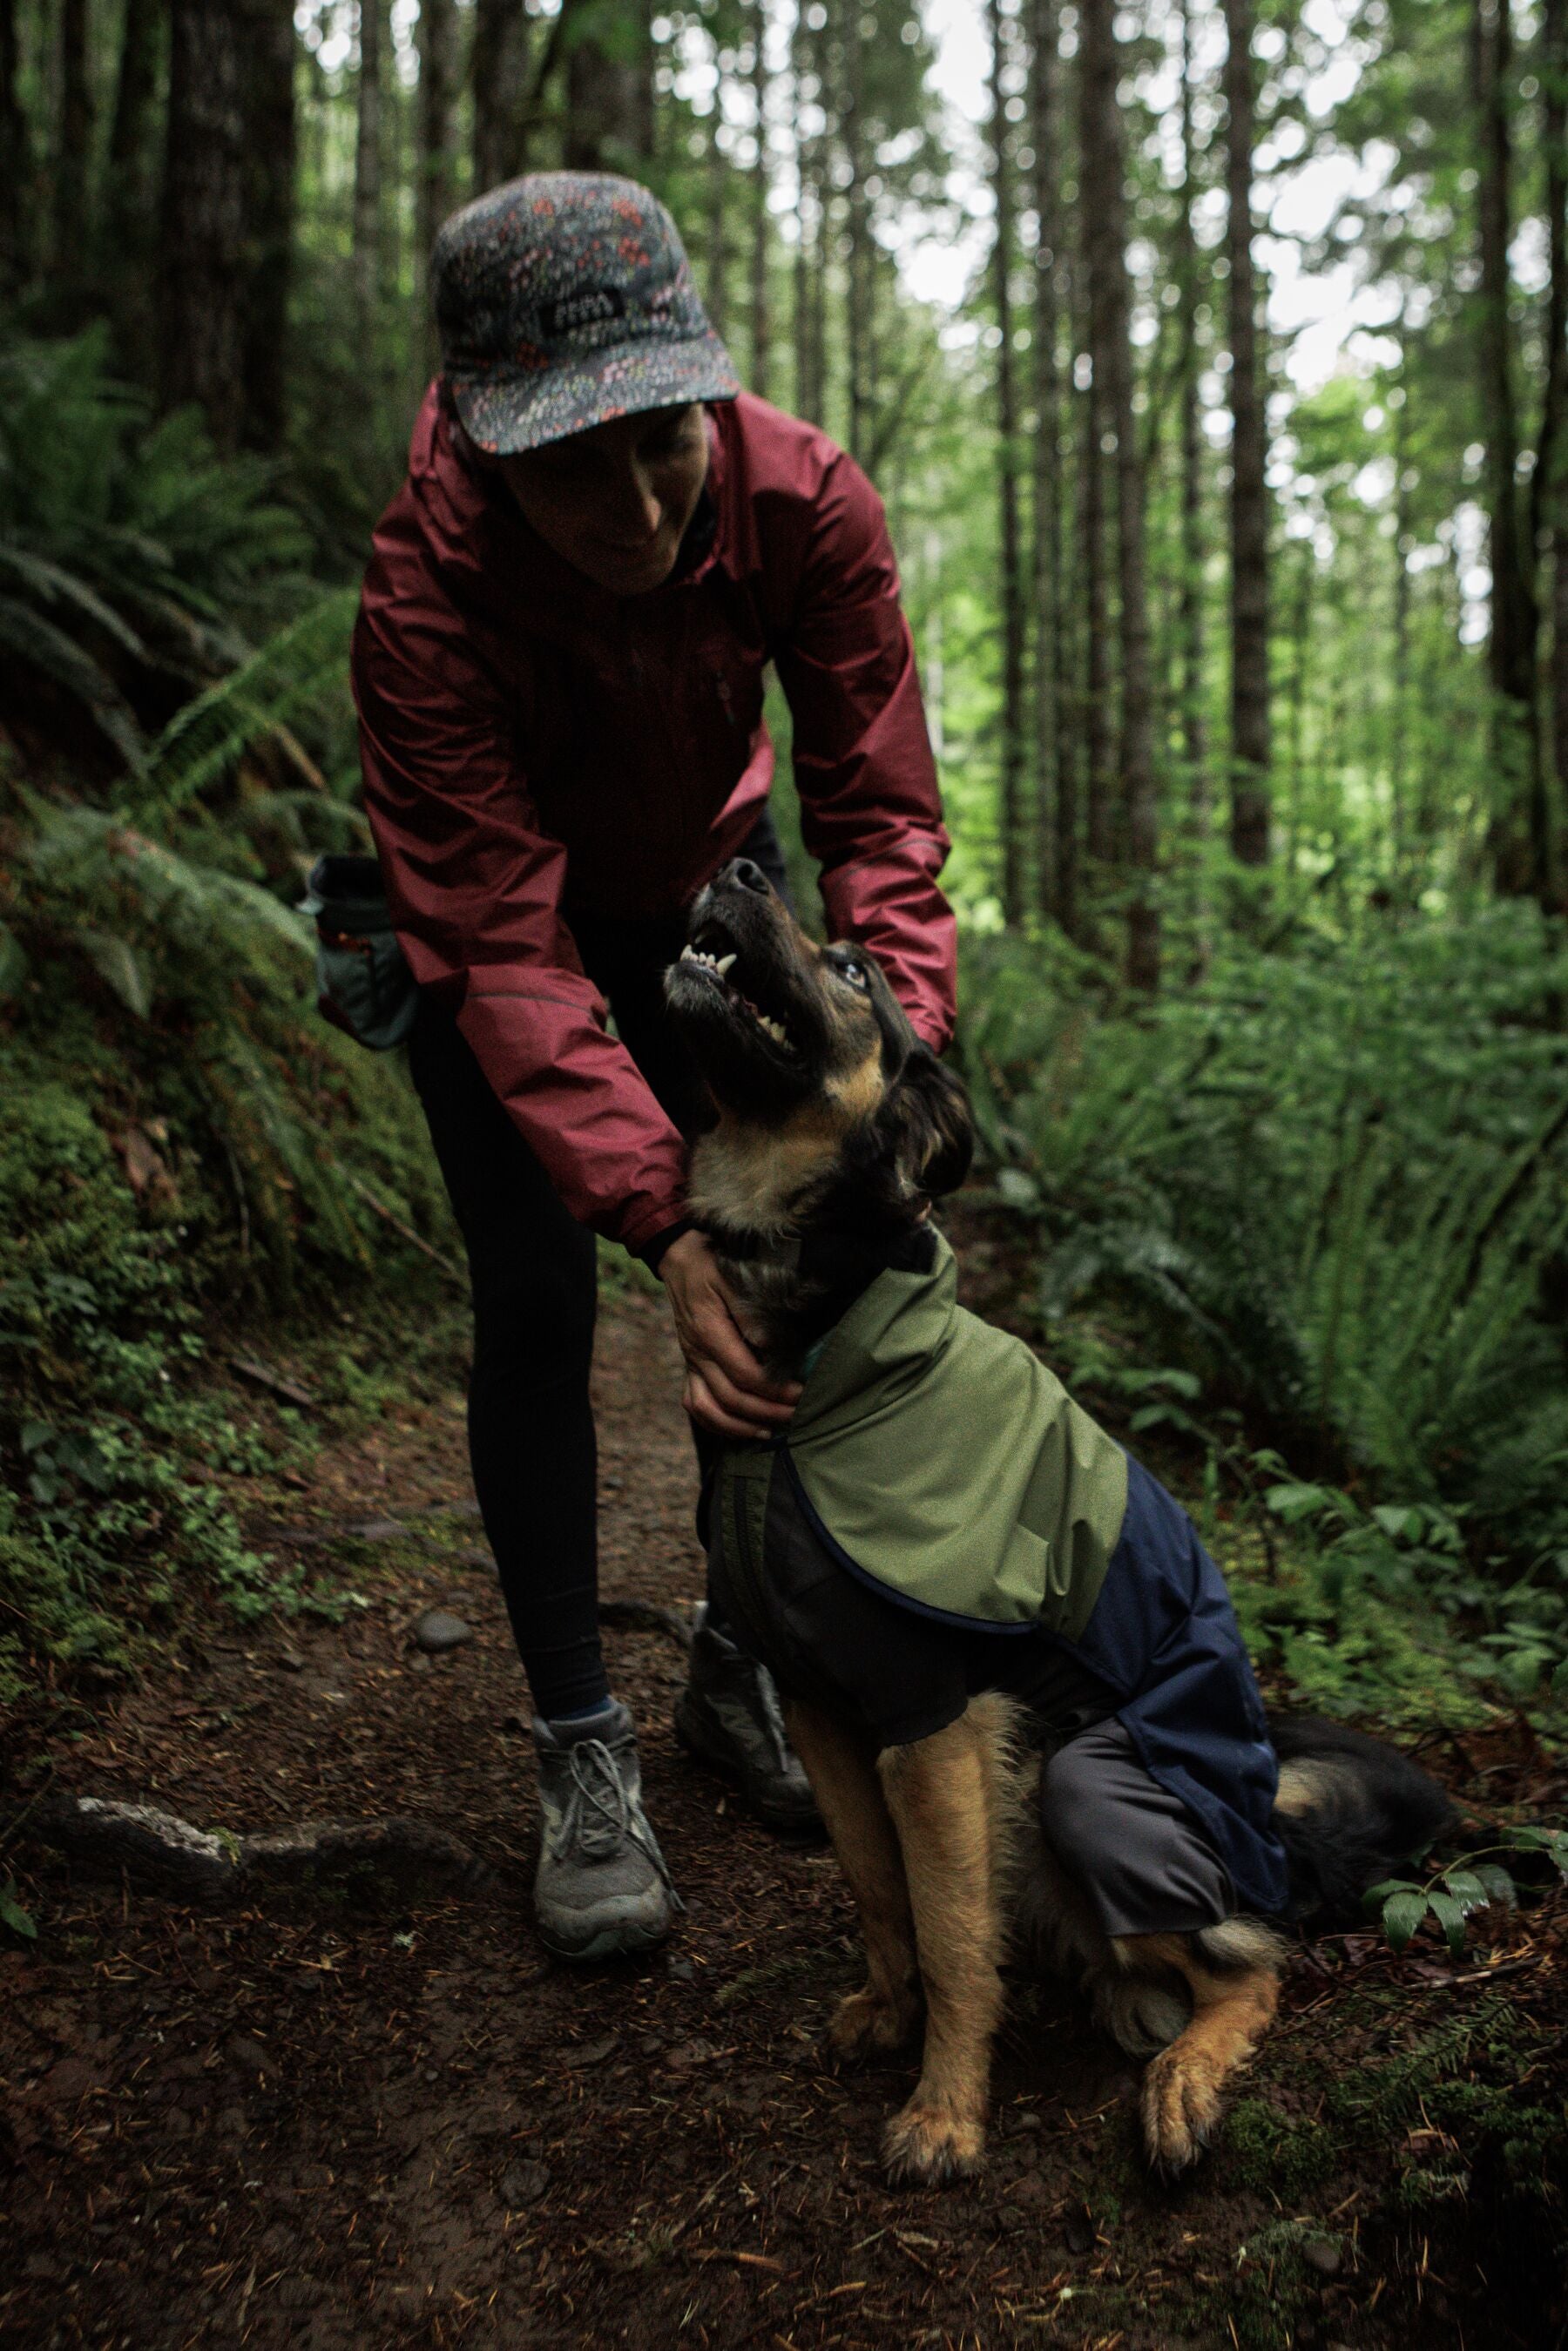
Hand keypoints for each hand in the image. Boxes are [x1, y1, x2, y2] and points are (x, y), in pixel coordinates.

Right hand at [659, 1229, 801, 1439]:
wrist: (680, 1258)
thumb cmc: (712, 1263)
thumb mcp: (733, 1277)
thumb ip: (751, 1313)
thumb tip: (771, 1346)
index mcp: (708, 1331)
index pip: (743, 1374)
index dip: (773, 1390)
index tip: (800, 1393)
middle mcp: (696, 1353)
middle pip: (729, 1398)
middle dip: (766, 1411)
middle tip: (796, 1415)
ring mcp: (690, 1362)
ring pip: (708, 1409)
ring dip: (740, 1426)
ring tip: (771, 1430)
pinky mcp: (690, 1365)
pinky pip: (695, 1404)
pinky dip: (716, 1423)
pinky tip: (741, 1428)